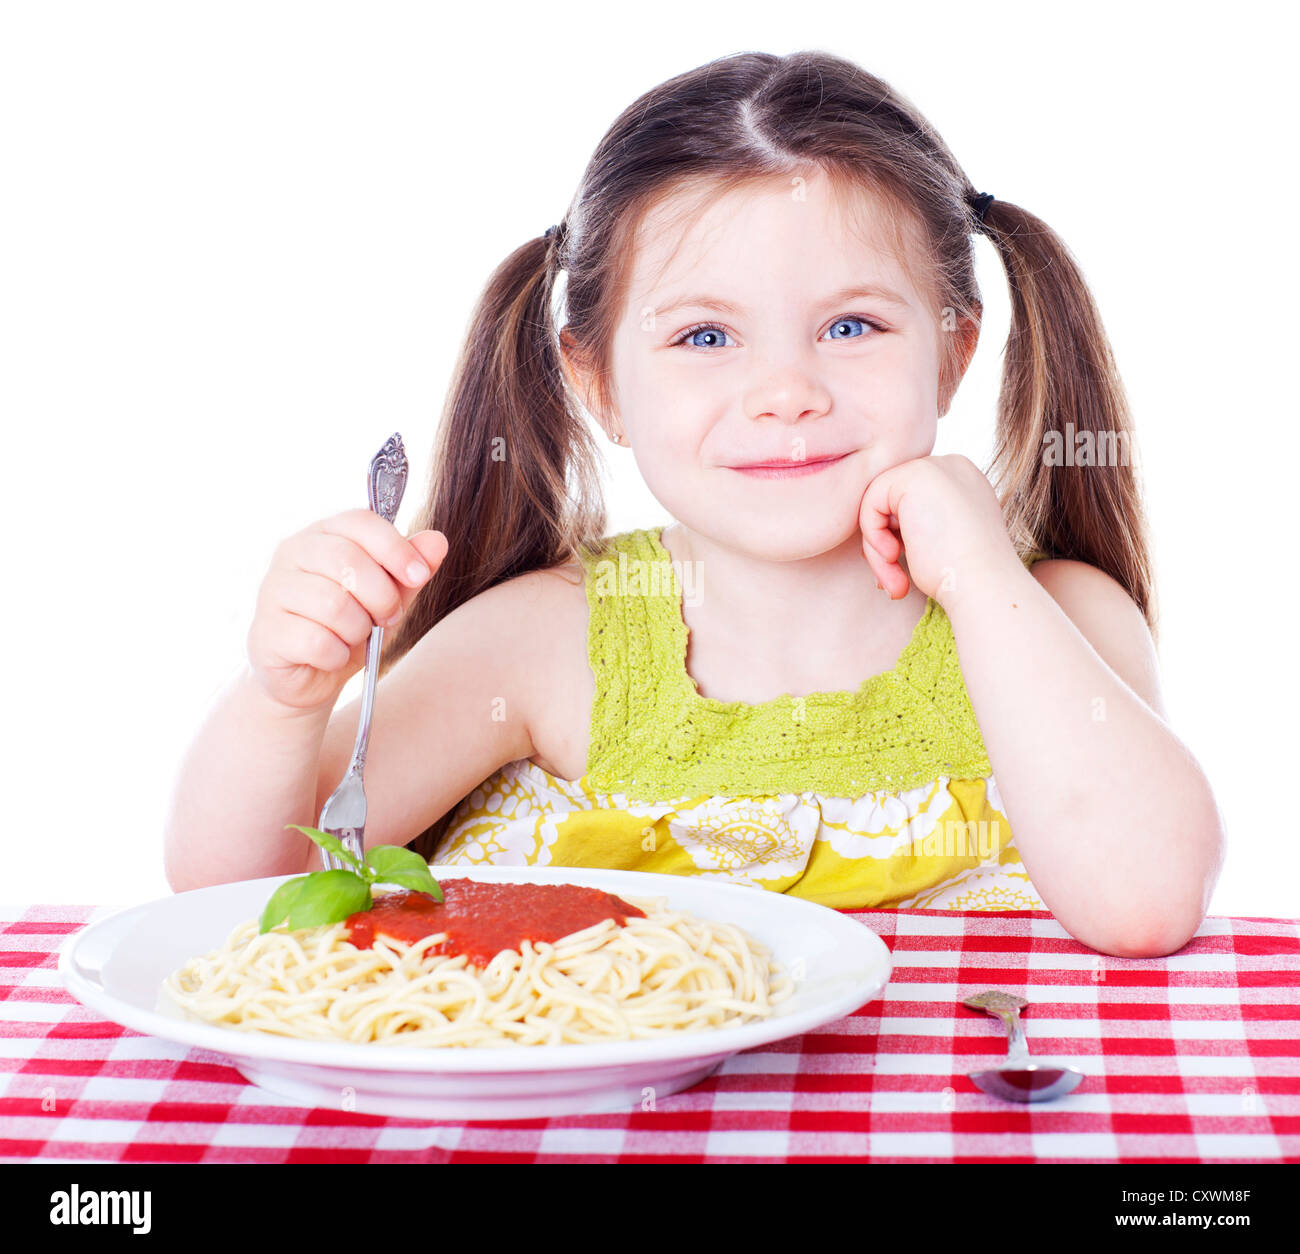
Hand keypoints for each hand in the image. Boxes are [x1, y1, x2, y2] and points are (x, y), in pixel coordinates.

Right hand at [246, 509, 448, 712]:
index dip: (396, 547)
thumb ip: (410, 570)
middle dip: (381, 596)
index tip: (419, 575)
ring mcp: (273, 590)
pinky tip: (332, 655)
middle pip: (347, 560)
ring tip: (354, 636)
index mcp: (325, 533)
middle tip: (388, 616)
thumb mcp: (389, 596)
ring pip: (333, 604)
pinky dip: (337, 655)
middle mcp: (292, 552)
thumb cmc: (350, 625)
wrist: (309, 675)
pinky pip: (316, 641)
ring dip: (358, 629)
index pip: (361, 521)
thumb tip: (437, 541)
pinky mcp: (266, 631)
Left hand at [857, 454, 1018, 603]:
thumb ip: (919, 524)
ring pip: (878, 503)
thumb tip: (882, 528)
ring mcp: (934, 467)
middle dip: (883, 542)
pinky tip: (892, 557)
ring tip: (893, 581)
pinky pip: (870, 503)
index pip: (909, 500)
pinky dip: (872, 536)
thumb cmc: (964, 577)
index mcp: (963, 481)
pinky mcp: (914, 476)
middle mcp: (951, 466)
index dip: (897, 536)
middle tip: (892, 581)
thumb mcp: (942, 541)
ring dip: (876, 548)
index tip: (899, 568)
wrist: (984, 584)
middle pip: (892, 499)